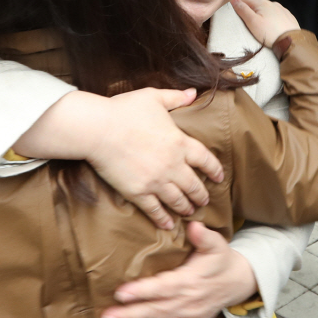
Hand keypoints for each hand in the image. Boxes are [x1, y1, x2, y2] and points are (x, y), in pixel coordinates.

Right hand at [88, 89, 224, 229]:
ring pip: (178, 200)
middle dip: (201, 195)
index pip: (206, 160)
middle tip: (204, 200)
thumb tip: (192, 93)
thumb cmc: (124, 110)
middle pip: (194, 185)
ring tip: (189, 211)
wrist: (98, 129)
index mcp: (179, 142)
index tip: (219, 177)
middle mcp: (173, 165)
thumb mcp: (153, 97)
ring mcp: (156, 181)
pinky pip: (155, 210)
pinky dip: (163, 219)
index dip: (214, 170)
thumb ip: (175, 97)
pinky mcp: (138, 192)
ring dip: (186, 207)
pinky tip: (167, 224)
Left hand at [100, 222, 256, 317]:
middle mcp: (186, 304)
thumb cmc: (220, 259)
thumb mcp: (216, 243)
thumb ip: (204, 236)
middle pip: (155, 311)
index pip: (161, 287)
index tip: (120, 293)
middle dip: (129, 315)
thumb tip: (194, 227)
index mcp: (189, 281)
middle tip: (106, 317)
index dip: (141, 291)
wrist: (237, 281)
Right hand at [231, 0, 299, 48]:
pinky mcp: (288, 16)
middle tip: (240, 14)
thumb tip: (234, 0)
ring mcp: (282, 9)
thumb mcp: (252, 22)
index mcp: (262, 3)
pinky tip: (268, 22)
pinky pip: (275, 13)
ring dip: (259, 11)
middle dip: (247, 6)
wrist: (291, 42)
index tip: (230, 5)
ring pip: (266, 8)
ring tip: (254, 19)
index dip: (237, 1)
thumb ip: (243, 10)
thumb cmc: (270, 33)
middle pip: (256, 2)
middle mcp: (273, 3)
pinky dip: (269, 15)